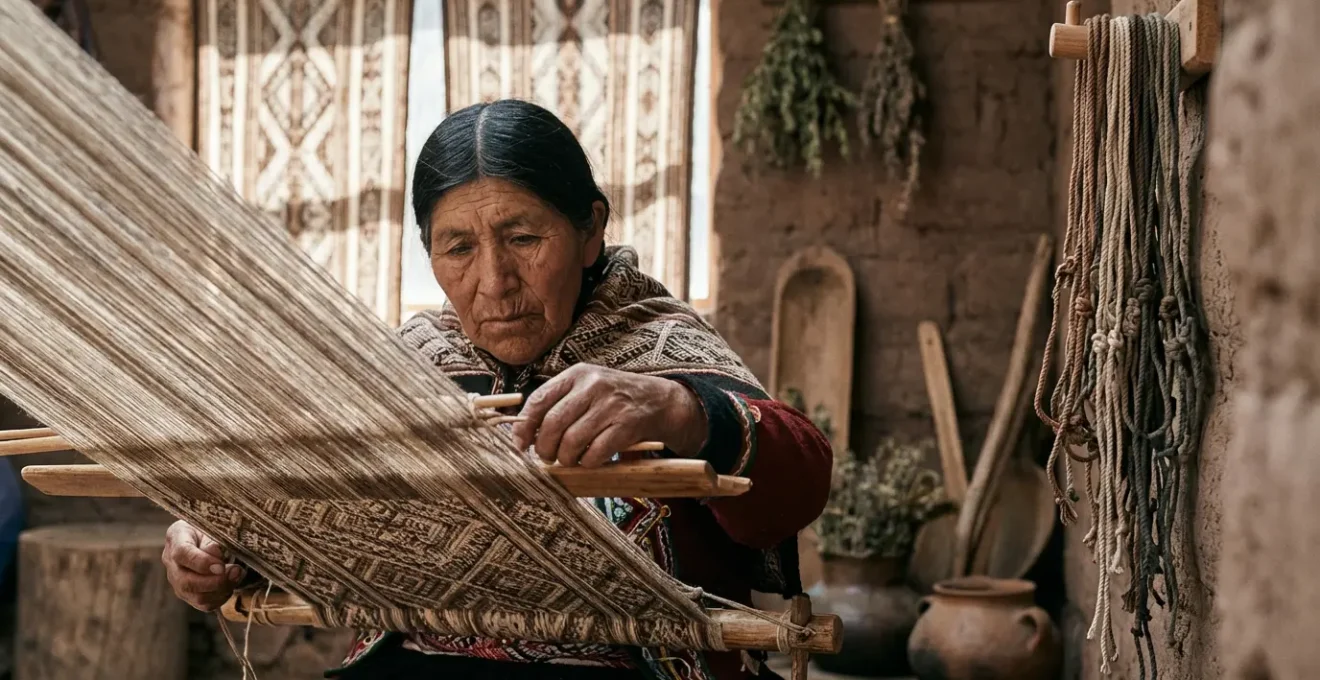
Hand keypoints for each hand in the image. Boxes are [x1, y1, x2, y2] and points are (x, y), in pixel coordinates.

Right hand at [161, 520, 244, 611]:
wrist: (206, 535)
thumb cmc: (210, 527)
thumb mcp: (211, 525)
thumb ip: (212, 539)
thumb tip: (215, 553)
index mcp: (175, 538)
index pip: (182, 554)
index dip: (202, 562)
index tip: (221, 565)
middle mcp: (171, 562)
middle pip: (186, 582)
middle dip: (215, 581)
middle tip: (236, 571)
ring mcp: (177, 581)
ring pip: (197, 596)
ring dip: (221, 589)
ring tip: (237, 575)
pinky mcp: (188, 594)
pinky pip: (204, 604)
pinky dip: (221, 597)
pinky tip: (231, 584)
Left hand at [512, 364, 707, 466]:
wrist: (660, 401)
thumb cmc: (614, 399)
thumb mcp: (587, 388)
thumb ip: (559, 403)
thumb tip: (524, 433)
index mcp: (577, 374)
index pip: (539, 400)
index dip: (524, 426)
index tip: (520, 444)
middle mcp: (593, 385)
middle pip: (553, 424)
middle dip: (544, 448)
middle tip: (547, 457)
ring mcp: (611, 405)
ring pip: (572, 441)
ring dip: (566, 458)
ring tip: (569, 460)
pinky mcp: (627, 425)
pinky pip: (596, 452)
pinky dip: (588, 463)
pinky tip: (590, 460)